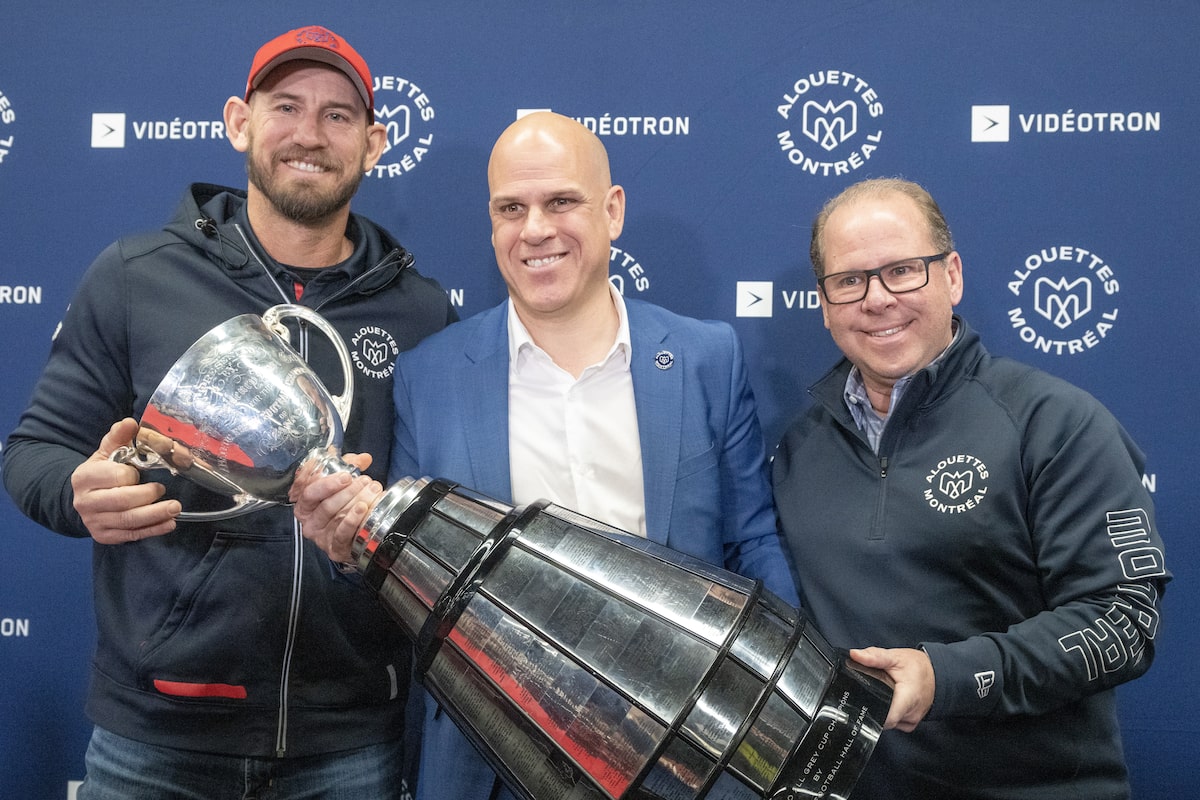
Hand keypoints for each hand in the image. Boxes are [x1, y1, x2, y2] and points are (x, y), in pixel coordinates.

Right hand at [71, 418, 181, 543]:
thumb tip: (130, 422)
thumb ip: (118, 437)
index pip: (115, 477)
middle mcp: (85, 501)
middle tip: (164, 490)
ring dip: (155, 515)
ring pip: (128, 520)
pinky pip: (130, 535)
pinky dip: (152, 530)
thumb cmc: (101, 472)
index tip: (141, 473)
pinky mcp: (103, 536)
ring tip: (175, 508)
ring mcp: (93, 521)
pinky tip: (168, 523)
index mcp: (84, 477)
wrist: (83, 498)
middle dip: (148, 496)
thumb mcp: (106, 452)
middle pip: (122, 501)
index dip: (132, 475)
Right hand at [290, 453, 381, 562]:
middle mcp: (309, 521)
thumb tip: (363, 458)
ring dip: (355, 500)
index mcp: (305, 503)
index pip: (307, 490)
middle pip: (324, 503)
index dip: (326, 482)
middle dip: (346, 490)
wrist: (354, 536)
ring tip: (371, 491)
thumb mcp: (343, 482)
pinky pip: (341, 534)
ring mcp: (320, 537)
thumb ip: (350, 466)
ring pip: (335, 516)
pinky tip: (362, 509)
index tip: (346, 475)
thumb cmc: (344, 506)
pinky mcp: (333, 549)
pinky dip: (353, 520)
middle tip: (364, 481)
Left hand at [850, 646, 935, 732]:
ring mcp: (911, 721)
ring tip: (881, 694)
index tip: (860, 703)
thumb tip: (855, 655)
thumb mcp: (895, 657)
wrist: (936, 673)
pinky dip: (889, 713)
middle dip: (873, 709)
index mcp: (908, 698)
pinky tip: (889, 701)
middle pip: (884, 720)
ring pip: (888, 723)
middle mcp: (911, 714)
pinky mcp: (911, 723)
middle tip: (869, 693)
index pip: (887, 718)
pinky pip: (895, 723)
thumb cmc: (917, 666)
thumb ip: (875, 656)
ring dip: (881, 710)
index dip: (871, 713)